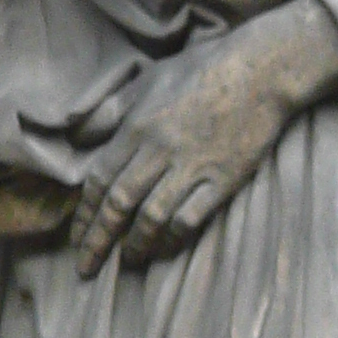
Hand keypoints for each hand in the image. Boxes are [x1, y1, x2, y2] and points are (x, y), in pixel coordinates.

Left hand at [70, 0, 337, 274]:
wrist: (260, 68)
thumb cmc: (200, 70)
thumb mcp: (147, 79)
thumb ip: (110, 110)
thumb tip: (77, 136)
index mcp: (137, 126)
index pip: (100, 179)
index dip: (84, 213)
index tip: (76, 237)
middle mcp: (159, 150)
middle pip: (119, 204)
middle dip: (98, 240)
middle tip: (86, 268)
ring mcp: (193, 166)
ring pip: (153, 216)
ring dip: (136, 244)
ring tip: (127, 262)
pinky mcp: (224, 178)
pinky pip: (192, 217)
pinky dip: (174, 237)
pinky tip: (165, 248)